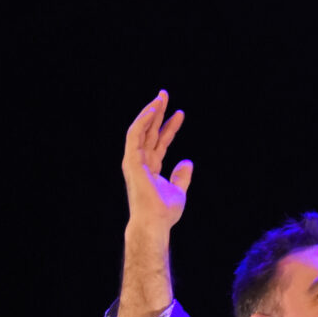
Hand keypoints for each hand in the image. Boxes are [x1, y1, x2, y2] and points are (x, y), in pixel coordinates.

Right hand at [121, 91, 193, 228]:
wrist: (155, 221)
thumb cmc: (164, 211)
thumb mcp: (178, 190)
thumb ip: (181, 176)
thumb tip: (187, 161)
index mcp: (150, 168)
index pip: (160, 142)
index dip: (169, 127)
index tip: (180, 113)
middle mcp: (140, 162)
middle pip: (149, 132)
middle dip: (157, 113)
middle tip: (164, 95)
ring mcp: (134, 160)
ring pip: (141, 129)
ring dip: (150, 112)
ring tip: (161, 97)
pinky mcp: (130, 160)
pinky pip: (135, 134)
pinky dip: (143, 120)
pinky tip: (153, 109)